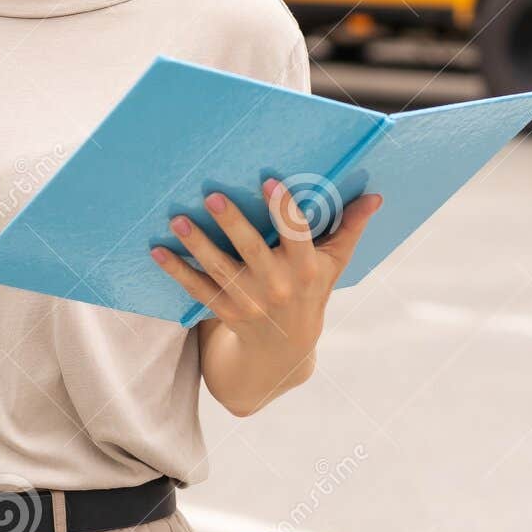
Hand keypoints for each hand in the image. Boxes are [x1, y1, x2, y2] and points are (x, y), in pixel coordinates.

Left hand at [148, 178, 383, 351]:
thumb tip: (375, 196)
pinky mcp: (225, 311)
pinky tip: (156, 250)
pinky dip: (176, 270)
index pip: (297, 236)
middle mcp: (278, 286)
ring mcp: (250, 301)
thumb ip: (350, 228)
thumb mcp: (334, 263)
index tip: (270, 182)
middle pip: (253, 251)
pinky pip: (197, 289)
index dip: (285, 210)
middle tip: (211, 195)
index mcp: (306, 269)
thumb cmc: (311, 291)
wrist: (285, 349)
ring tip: (177, 220)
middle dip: (232, 224)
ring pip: (220, 270)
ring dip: (196, 244)